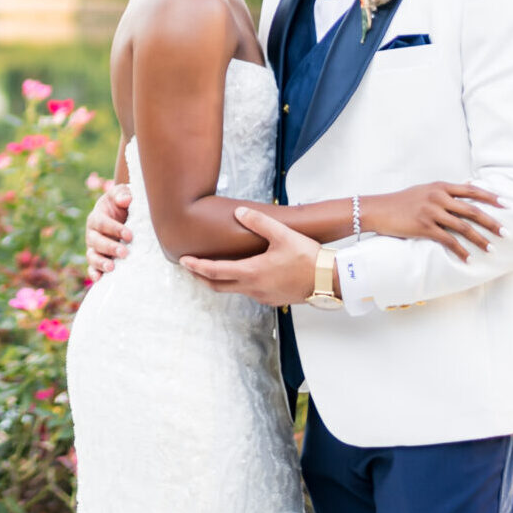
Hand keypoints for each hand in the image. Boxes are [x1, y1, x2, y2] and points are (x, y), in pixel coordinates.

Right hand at [85, 185, 131, 280]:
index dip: (115, 229)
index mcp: (96, 217)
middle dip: (110, 247)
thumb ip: (122, 194)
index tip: (130, 235)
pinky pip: (92, 268)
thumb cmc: (121, 202)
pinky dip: (94, 273)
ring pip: (92, 256)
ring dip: (101, 262)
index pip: (102, 223)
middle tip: (125, 252)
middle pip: (96, 242)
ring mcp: (93, 248)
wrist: (121, 213)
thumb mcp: (121, 193)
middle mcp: (92, 233)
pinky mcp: (97, 259)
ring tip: (112, 267)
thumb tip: (126, 200)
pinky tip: (100, 279)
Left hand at [180, 207, 316, 306]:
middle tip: (189, 267)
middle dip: (201, 277)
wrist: (329, 279)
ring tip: (213, 268)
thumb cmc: (307, 257)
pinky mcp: (273, 299)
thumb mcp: (282, 234)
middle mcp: (253, 288)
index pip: (215, 271)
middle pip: (218, 286)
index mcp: (252, 272)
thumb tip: (240, 212)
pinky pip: (250, 291)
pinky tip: (244, 273)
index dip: (196, 266)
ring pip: (234, 290)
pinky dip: (238, 283)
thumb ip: (259, 222)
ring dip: (220, 280)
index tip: (183, 261)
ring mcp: (263, 296)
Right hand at [363, 182, 502, 263]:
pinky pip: (448, 241)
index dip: (490, 197)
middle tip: (506, 233)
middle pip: (472, 210)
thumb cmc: (401, 200)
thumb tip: (468, 187)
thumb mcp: (425, 189)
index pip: (472, 190)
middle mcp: (439, 197)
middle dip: (492, 222)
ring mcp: (432, 212)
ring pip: (463, 227)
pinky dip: (461, 251)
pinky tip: (469, 259)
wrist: (378, 209)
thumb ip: (445, 190)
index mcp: (441, 186)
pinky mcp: (424, 227)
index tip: (506, 205)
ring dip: (480, 240)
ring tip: (492, 250)